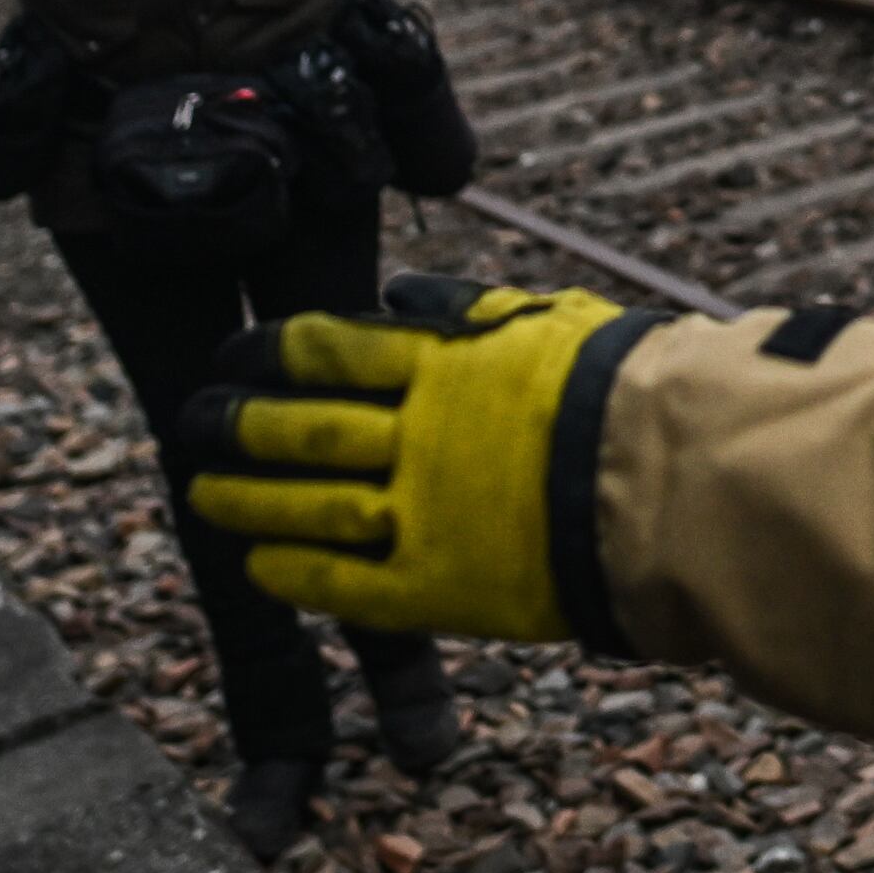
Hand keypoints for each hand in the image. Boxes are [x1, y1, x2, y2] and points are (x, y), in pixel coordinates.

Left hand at [183, 277, 627, 639]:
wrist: (683, 481)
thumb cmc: (638, 390)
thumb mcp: (554, 319)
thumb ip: (469, 305)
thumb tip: (397, 286)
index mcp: (446, 363)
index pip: (329, 349)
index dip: (270, 353)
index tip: (234, 353)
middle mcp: (418, 435)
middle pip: (300, 425)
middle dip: (237, 423)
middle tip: (190, 419)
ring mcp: (421, 512)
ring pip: (305, 504)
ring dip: (245, 498)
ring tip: (200, 493)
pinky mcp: (438, 586)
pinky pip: (344, 584)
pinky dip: (293, 574)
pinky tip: (257, 566)